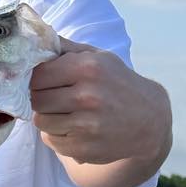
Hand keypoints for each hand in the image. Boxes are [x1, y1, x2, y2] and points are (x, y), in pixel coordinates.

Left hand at [30, 37, 169, 165]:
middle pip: (36, 99)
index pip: (39, 74)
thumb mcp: (99, 58)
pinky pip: (51, 140)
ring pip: (40, 121)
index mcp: (88, 68)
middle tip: (53, 98)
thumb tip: (35, 38)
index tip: (43, 81)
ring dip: (48, 117)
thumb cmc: (118, 84)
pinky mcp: (83, 148)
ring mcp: (86, 125)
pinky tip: (74, 128)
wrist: (150, 122)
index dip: (36, 78)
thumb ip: (66, 48)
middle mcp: (87, 96)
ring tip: (65, 113)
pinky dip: (57, 135)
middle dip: (41, 98)